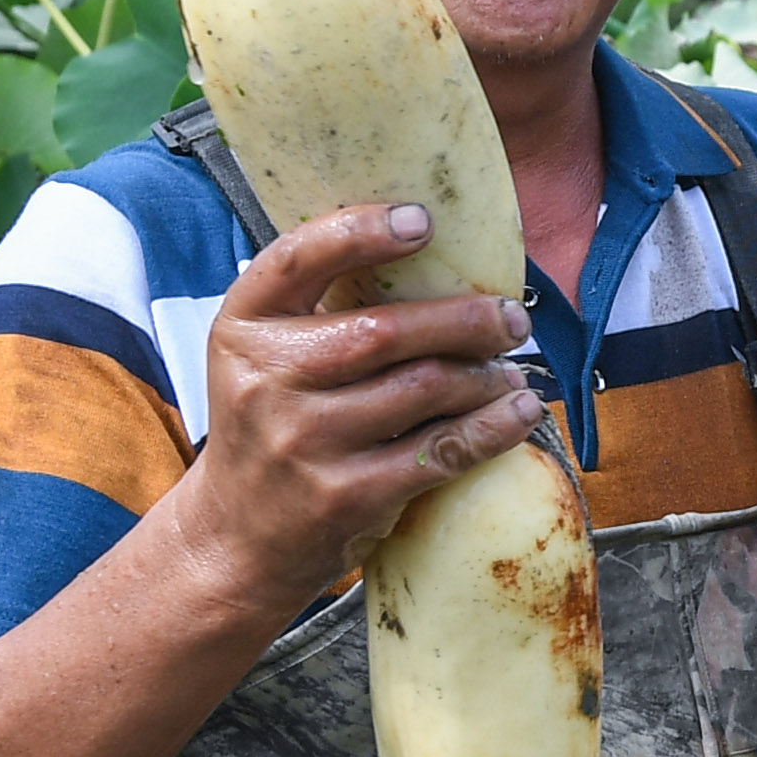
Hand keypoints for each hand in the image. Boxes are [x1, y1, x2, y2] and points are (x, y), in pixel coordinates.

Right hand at [163, 201, 544, 619]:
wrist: (238, 536)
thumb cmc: (271, 426)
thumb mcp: (266, 357)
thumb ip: (320, 308)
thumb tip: (427, 249)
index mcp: (244, 327)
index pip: (297, 259)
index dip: (361, 231)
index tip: (423, 220)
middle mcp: (266, 381)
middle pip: (386, 331)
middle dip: (465, 321)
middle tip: (510, 319)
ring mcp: (303, 441)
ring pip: (424, 388)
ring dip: (484, 376)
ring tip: (508, 371)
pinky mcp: (344, 496)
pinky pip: (441, 450)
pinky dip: (493, 428)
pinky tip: (518, 412)